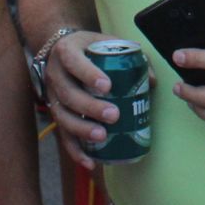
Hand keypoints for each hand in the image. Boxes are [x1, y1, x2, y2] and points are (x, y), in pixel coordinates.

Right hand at [42, 30, 120, 169]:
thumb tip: (152, 82)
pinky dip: (75, 151)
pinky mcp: (55, 113)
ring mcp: (51, 95)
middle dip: (90, 107)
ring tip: (102, 136)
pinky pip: (62, 135)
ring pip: (62, 116)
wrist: (60, 48)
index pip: (74, 62)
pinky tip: (90, 162)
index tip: (107, 86)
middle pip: (68, 93)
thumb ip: (132, 55)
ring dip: (82, 129)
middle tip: (113, 115)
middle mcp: (54, 74)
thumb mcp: (108, 42)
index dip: (88, 74)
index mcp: (66, 51)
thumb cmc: (90, 47)